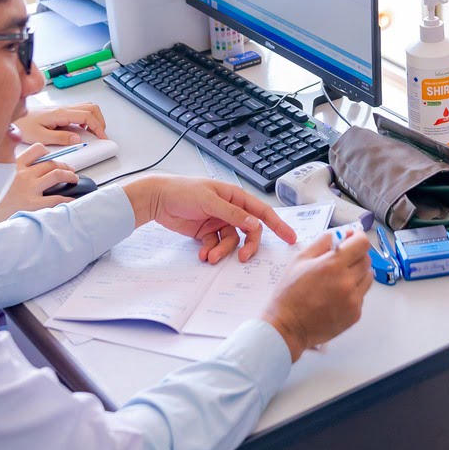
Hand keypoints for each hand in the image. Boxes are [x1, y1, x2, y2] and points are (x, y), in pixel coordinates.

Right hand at [0, 144, 77, 231]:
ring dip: (69, 175)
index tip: (51, 157)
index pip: (36, 150)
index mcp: (12, 166)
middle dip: (62, 164)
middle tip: (68, 169)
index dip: (47, 153)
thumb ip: (5, 172)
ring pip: (56, 173)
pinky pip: (57, 198)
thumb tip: (17, 173)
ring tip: (73, 178)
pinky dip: (68, 198)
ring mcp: (29, 188)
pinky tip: (73, 199)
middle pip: (49, 162)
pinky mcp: (33, 204)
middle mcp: (22, 174)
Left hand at [16, 103, 107, 144]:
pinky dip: (87, 119)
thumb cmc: (23, 125)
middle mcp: (63, 108)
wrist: (13, 118)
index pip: (87, 116)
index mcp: (60, 113)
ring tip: (94, 132)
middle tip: (101, 135)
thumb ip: (60, 137)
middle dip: (100, 121)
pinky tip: (82, 130)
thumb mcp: (40, 136)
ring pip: (87, 107)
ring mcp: (62, 108)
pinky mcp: (60, 111)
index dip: (98, 127)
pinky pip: (79, 111)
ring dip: (95, 118)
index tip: (102, 137)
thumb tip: (77, 138)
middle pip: (91, 108)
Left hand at [124, 176, 296, 263]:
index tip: (290, 238)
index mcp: (235, 197)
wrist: (157, 199)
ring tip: (211, 257)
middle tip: (244, 258)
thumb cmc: (182, 191)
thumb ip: (232, 213)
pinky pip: (216, 246)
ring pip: (231, 242)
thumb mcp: (209, 200)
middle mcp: (230, 210)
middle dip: (247, 246)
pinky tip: (203, 255)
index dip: (278, 224)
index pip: (262, 211)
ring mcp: (219, 222)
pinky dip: (211, 252)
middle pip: (249, 231)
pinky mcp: (206, 233)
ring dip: (223, 251)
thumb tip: (254, 223)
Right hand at [261, 231, 370, 360]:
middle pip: (367, 259)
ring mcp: (353, 300)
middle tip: (342, 260)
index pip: (362, 243)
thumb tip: (340, 234)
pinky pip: (361, 295)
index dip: (357, 238)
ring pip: (367, 277)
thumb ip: (322, 242)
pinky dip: (353, 292)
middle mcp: (347, 282)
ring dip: (357, 273)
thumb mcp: (300, 260)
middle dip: (356, 255)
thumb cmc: (289, 295)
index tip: (352, 239)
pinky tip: (336, 295)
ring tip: (338, 279)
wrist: (287, 327)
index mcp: (333, 265)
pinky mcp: (355, 314)